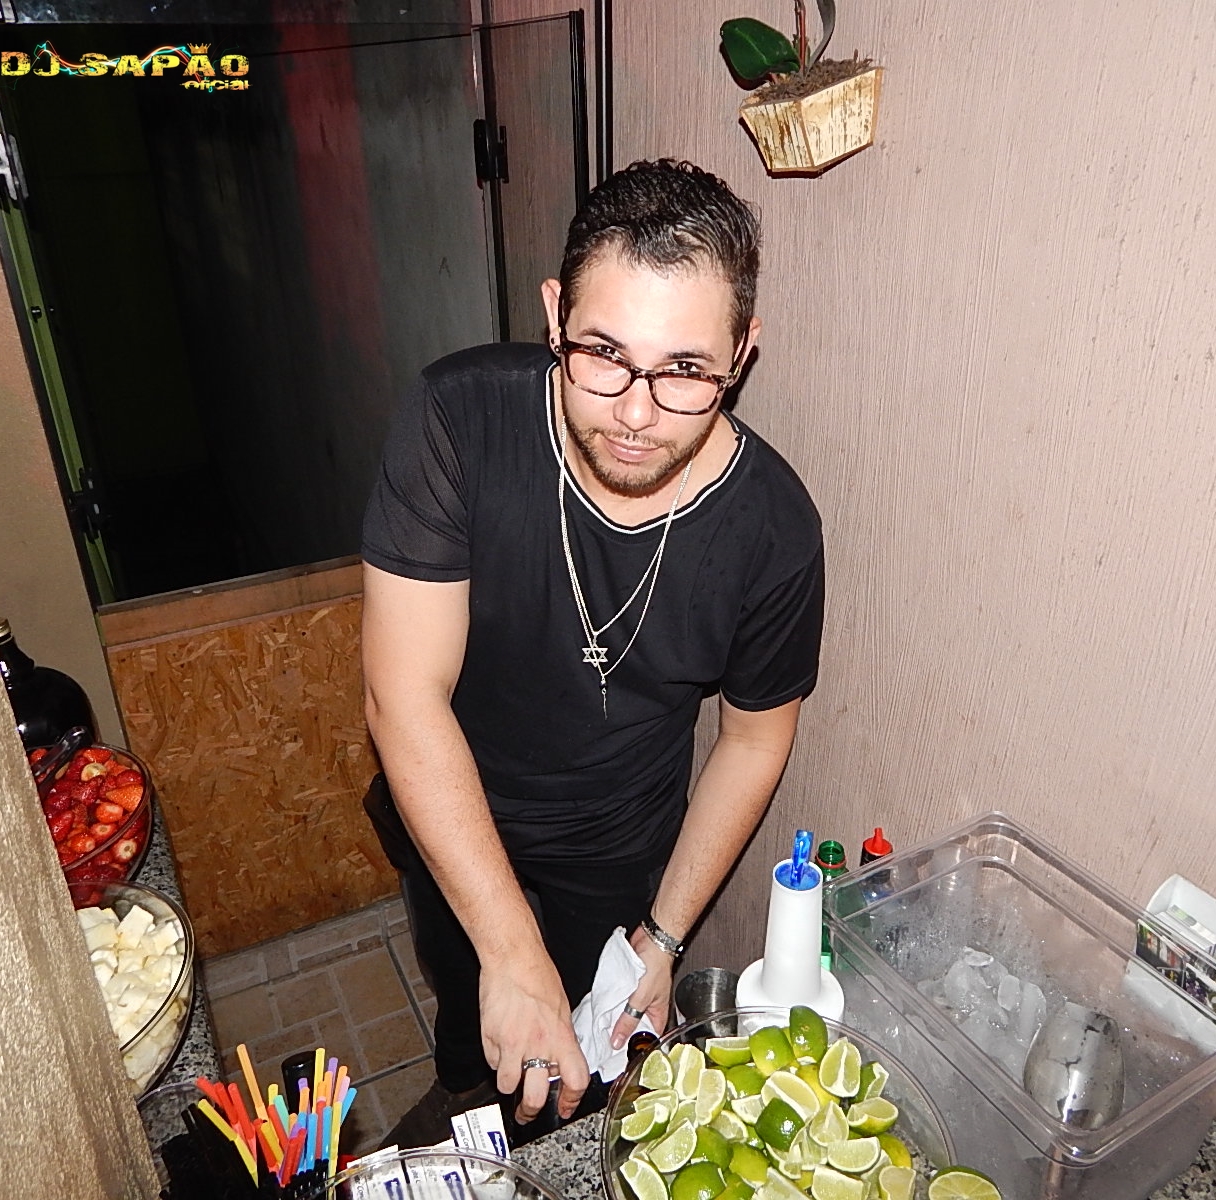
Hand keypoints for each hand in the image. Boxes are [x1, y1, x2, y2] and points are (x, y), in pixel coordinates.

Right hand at [479, 947, 589, 1121]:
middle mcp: (538, 1045)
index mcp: (561, 1037)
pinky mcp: (490, 1039)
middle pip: (535, 1097)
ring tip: (511, 1073)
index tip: (565, 1107)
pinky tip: (500, 1045)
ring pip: (507, 1085)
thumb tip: (559, 1058)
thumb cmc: (538, 975)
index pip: (575, 1081)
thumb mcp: (562, 1008)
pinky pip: (492, 1062)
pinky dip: (496, 1060)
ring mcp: (512, 1044)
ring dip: (509, 1083)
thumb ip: (560, 1037)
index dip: (571, 1100)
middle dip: (530, 1110)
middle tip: (527, 1112)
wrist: (513, 958)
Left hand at [610, 926, 675, 1050]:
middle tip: (603, 1043)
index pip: (646, 1039)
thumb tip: (617, 1041)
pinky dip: (609, 1003)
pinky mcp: (627, 986)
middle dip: (619, 1033)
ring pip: (622, 1013)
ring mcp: (636, 996)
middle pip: (632, 1027)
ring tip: (598, 1029)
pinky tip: (599, 1009)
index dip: (634, 1049)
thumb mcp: (641, 998)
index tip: (617, 1057)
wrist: (651, 940)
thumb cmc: (656, 965)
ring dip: (612, 1018)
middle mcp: (647, 1008)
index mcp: (657, 1014)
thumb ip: (629, 1020)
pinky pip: (617, 999)